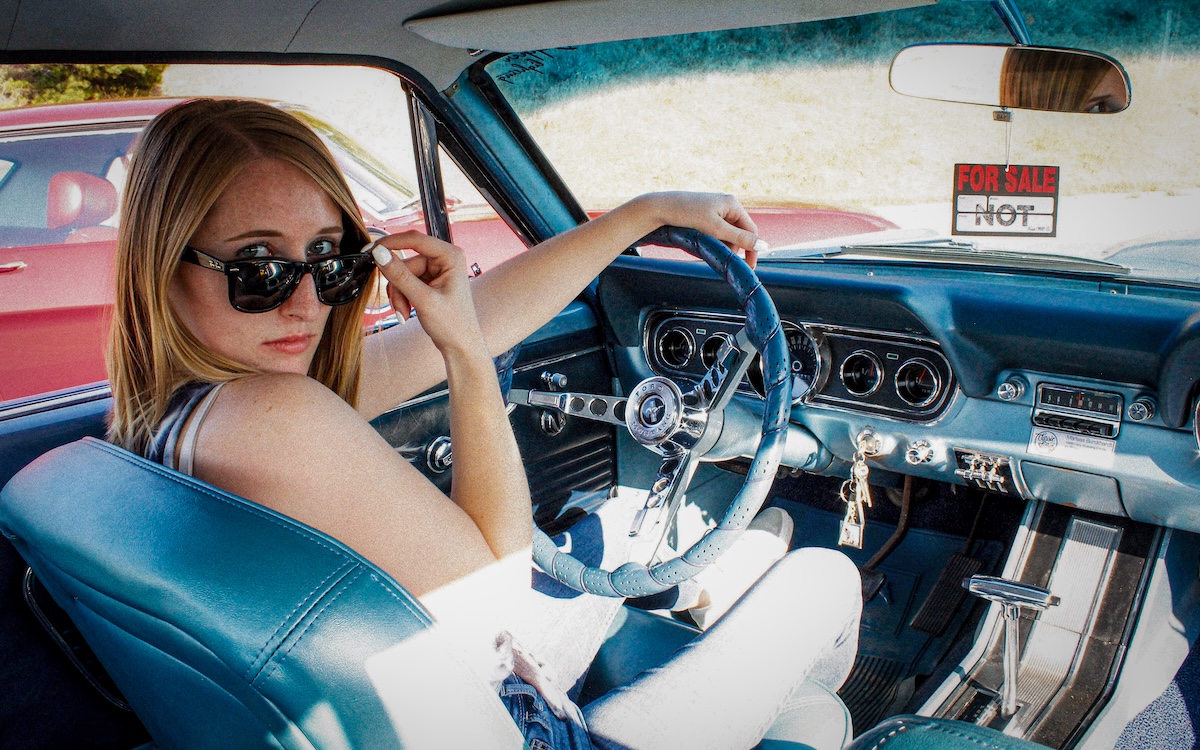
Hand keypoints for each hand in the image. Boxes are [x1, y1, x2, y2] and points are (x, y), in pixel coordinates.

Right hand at [368, 232, 484, 352]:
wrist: (460, 346)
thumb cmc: (453, 325)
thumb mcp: (423, 299)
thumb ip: (400, 276)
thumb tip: (379, 253)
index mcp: (450, 256)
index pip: (414, 239)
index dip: (390, 243)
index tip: (369, 250)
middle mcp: (444, 259)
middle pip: (405, 262)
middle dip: (398, 286)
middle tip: (400, 307)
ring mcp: (436, 270)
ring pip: (402, 274)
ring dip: (399, 295)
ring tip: (405, 313)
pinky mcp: (428, 281)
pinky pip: (405, 282)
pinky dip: (402, 298)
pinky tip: (407, 312)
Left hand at [638, 192, 765, 265]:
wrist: (660, 208)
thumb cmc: (687, 215)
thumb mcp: (716, 229)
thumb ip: (740, 238)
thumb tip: (764, 246)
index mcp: (733, 204)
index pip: (751, 230)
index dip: (751, 249)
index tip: (749, 268)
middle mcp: (727, 205)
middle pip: (739, 233)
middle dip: (732, 247)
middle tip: (720, 257)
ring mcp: (716, 209)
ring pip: (727, 234)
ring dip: (721, 245)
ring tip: (707, 247)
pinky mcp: (705, 215)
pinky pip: (716, 232)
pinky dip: (713, 240)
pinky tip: (703, 242)